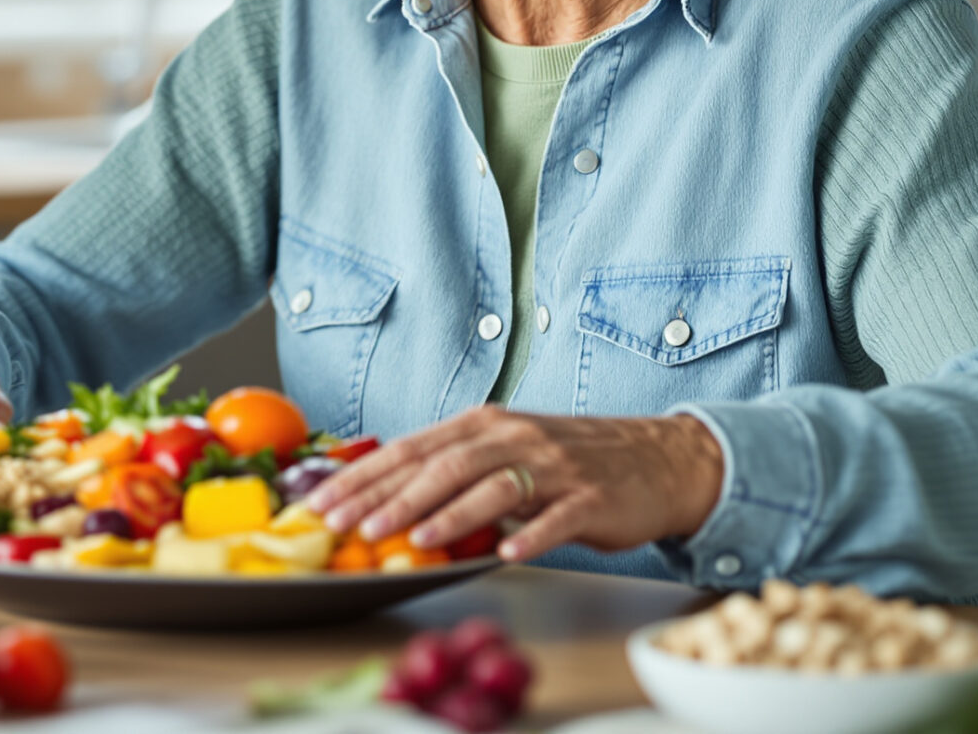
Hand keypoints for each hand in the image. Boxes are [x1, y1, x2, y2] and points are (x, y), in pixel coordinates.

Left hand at [304, 407, 724, 562]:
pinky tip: (507, 551)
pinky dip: (531, 532)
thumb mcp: (505, 452)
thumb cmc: (569, 462)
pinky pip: (557, 516)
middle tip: (348, 526)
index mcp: (483, 425)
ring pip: (492, 487)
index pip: (410, 450)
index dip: (364, 477)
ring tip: (413, 540)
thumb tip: (386, 495)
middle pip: (441, 466)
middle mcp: (513, 437)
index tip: (322, 503)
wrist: (655, 458)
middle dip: (389, 497)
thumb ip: (454, 468)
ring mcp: (554, 466)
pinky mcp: (591, 497)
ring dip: (449, 514)